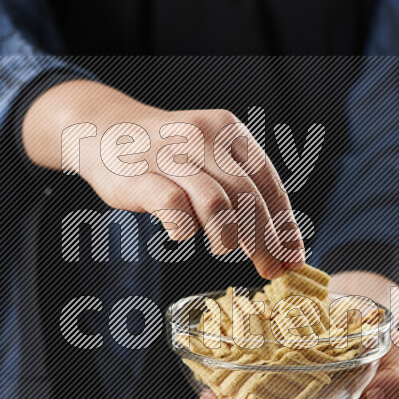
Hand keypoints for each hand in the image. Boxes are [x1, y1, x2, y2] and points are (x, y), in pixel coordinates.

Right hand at [22, 80, 303, 278]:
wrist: (105, 130)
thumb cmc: (167, 154)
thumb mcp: (208, 156)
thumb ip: (238, 189)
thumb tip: (279, 242)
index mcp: (229, 132)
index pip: (268, 183)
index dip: (285, 224)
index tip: (294, 256)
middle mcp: (204, 139)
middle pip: (248, 198)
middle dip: (265, 241)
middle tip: (270, 269)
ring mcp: (170, 156)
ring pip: (216, 203)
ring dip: (228, 237)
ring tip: (223, 248)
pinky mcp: (139, 176)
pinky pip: (172, 205)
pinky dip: (183, 227)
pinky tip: (182, 235)